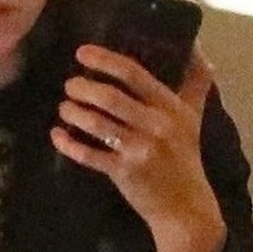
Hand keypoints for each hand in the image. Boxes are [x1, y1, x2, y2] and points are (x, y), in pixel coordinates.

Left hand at [52, 46, 228, 251]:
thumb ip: (195, 80)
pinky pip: (90, 155)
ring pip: (97, 124)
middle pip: (110, 97)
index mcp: (169, 106)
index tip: (82, 53)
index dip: (105, 60)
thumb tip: (195, 44)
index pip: (133, 74)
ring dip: (74, 113)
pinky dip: (70, 145)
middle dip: (82, 87)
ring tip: (63, 107)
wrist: (184, 207)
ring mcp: (139, 150)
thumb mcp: (193, 116)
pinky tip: (57, 136)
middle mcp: (155, 125)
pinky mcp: (124, 172)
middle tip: (69, 85)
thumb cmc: (185, 157)